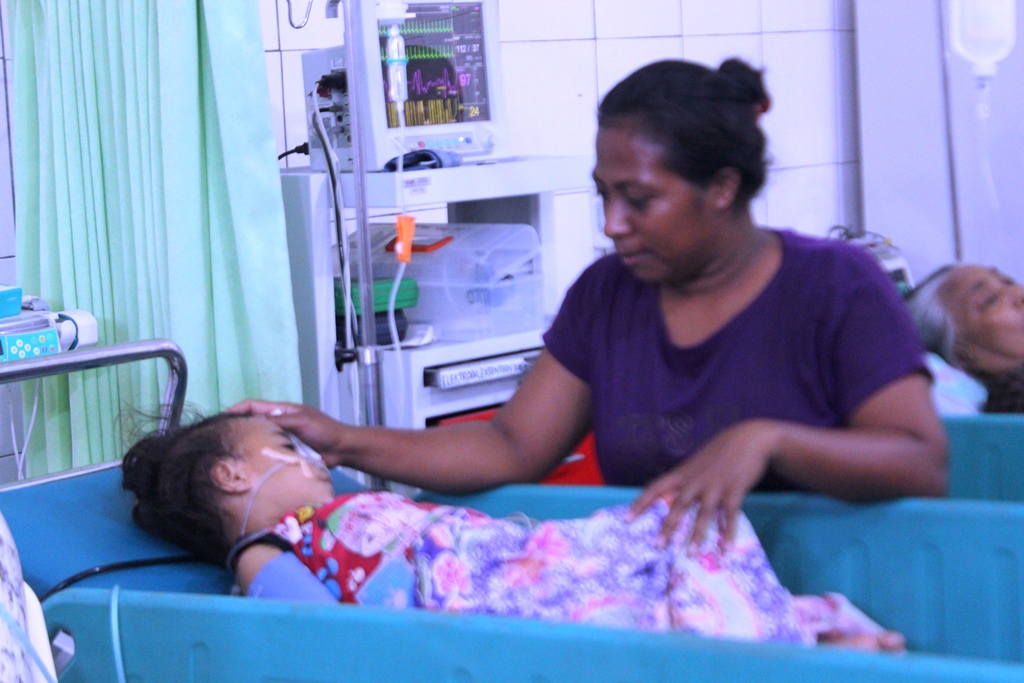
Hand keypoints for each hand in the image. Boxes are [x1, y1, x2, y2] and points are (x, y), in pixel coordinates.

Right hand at [228, 400, 349, 467]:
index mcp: (281, 412)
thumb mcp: (301, 421)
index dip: (236, 410)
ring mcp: (281, 440)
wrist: (342, 449)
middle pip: (252, 424)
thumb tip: (253, 421)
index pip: (252, 406)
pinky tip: (247, 467)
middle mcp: (278, 425)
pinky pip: (267, 456)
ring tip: (229, 456)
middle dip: (237, 430)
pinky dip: (258, 460)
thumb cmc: (324, 430)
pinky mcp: (285, 455)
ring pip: (258, 442)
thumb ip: (279, 421)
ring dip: (247, 446)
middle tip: (220, 440)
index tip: (220, 419)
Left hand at [629, 419, 782, 551]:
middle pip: (678, 505)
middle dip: (667, 526)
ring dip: (696, 535)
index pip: (656, 487)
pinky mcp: (735, 489)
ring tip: (690, 554)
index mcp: (684, 473)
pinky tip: (725, 549)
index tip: (626, 519)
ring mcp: (715, 485)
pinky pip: (730, 515)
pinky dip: (728, 533)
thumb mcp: (698, 462)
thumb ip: (688, 478)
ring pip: (703, 513)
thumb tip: (679, 498)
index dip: (641, 503)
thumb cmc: (722, 451)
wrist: (749, 437)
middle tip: (657, 546)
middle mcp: (696, 480)